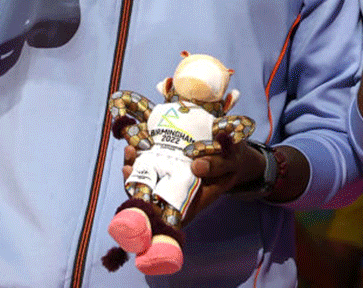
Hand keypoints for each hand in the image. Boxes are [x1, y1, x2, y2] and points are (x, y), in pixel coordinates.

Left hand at [121, 134, 266, 225]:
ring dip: (136, 169)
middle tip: (128, 167)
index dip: (152, 212)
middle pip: (153, 199)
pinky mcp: (169, 167)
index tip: (141, 198)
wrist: (234, 153)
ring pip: (148, 182)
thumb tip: (197, 166)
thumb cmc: (234, 161)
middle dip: (136, 186)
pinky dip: (141, 158)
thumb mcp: (232, 161)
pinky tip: (135, 146)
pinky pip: (151, 167)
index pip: (169, 216)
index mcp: (196, 201)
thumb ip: (218, 165)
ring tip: (130, 151)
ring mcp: (172, 181)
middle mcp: (180, 194)